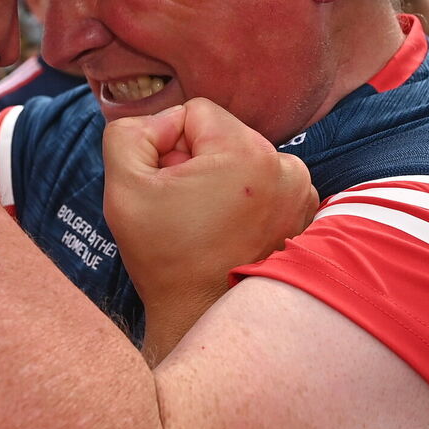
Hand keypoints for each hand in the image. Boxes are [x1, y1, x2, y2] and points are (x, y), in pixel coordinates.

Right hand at [102, 98, 318, 362]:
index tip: (165, 184)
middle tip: (181, 208)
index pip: (194, 112)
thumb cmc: (166, 258)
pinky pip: (262, 181)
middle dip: (194, 161)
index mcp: (247, 153)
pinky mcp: (304, 213)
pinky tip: (226, 231)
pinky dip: (242, 198)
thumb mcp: (123, 187)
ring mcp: (300, 193)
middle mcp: (285, 167)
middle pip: (221, 134)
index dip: (167, 143)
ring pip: (240, 157)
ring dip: (218, 179)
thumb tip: (159, 125)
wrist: (204, 317)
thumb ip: (128, 133)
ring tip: (204, 222)